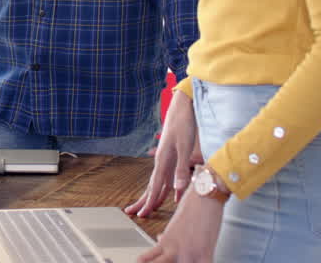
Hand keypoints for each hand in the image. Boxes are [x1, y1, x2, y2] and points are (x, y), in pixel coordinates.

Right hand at [125, 90, 202, 218]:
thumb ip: (181, 169)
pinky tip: (173, 195)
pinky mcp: (173, 156)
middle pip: (153, 186)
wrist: (182, 107)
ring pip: (160, 182)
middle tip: (136, 214)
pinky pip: (169, 176)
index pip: (155, 186)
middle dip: (145, 201)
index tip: (142, 214)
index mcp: (163, 160)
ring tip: (148, 208)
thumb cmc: (183, 124)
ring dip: (154, 195)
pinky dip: (169, 188)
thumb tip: (177, 189)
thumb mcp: (185, 146)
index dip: (150, 201)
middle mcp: (163, 161)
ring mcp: (167, 158)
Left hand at [137, 186, 223, 261]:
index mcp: (163, 242)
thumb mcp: (174, 225)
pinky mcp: (204, 253)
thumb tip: (159, 239)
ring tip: (185, 262)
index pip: (146, 260)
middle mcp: (172, 249)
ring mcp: (188, 253)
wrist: (204, 197)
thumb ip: (167, 237)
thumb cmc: (191, 208)